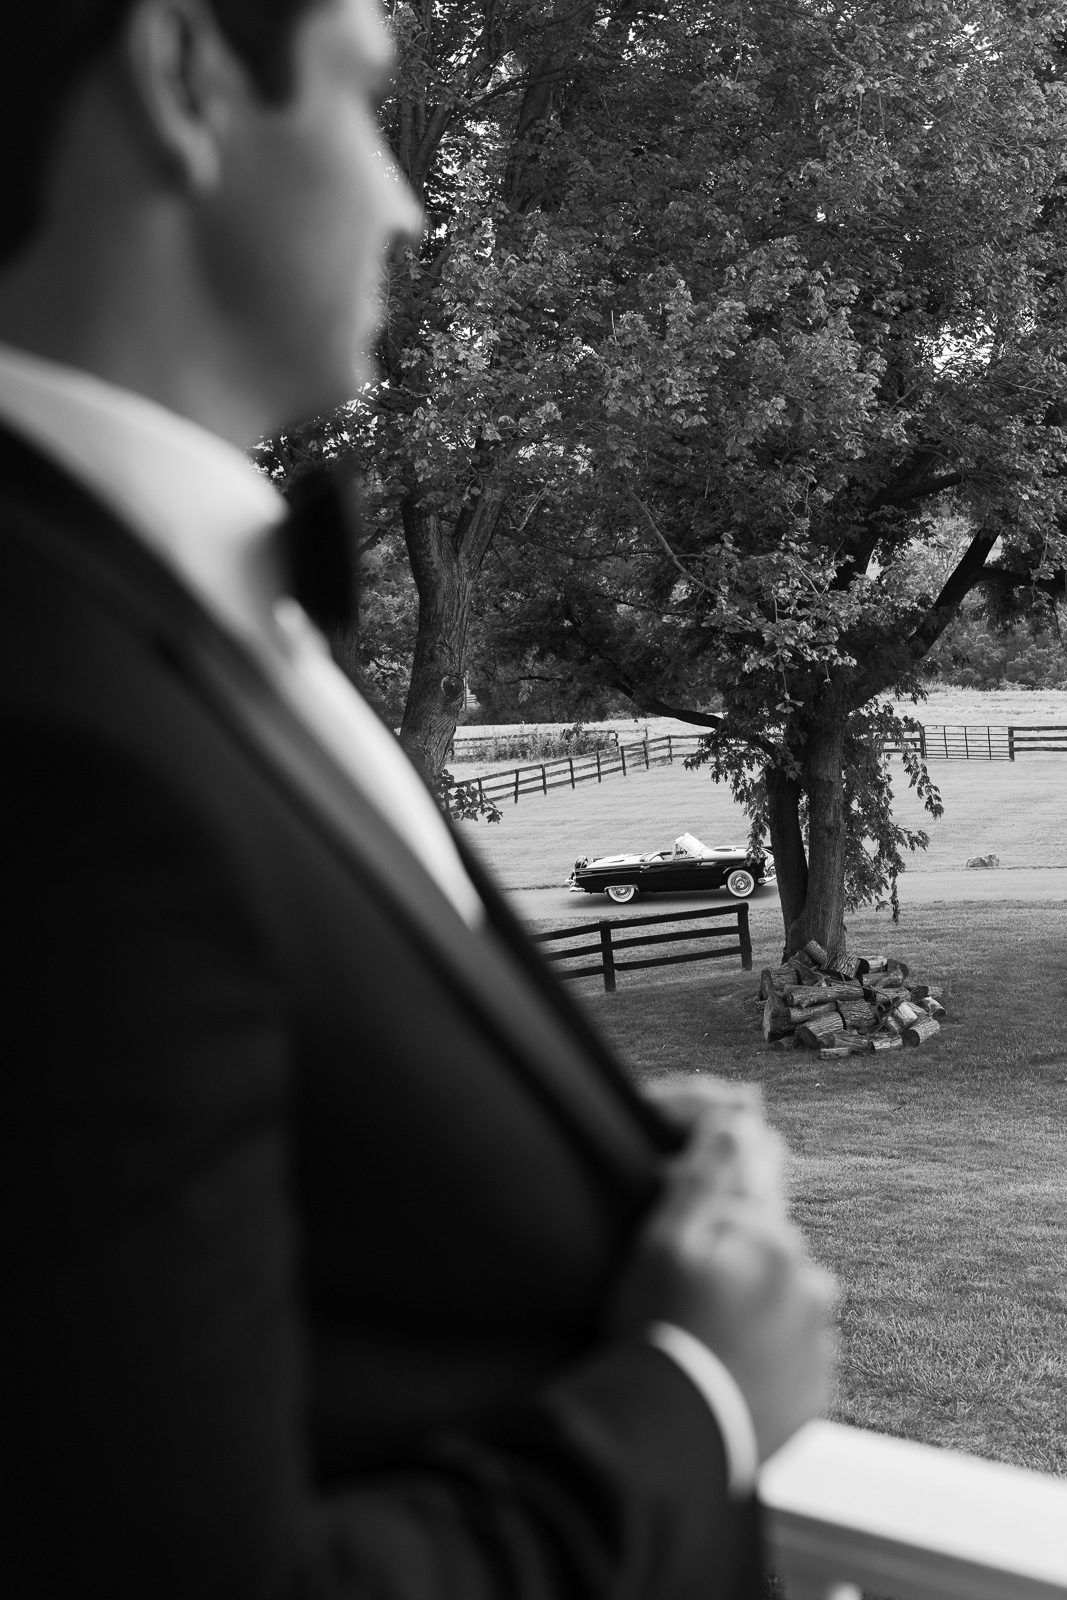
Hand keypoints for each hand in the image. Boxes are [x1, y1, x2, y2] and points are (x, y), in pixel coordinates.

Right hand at [614, 1078, 834, 1460]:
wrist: (673, 1438)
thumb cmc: (661, 1332)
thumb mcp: (664, 1242)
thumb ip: (704, 1177)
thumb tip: (738, 1122)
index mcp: (776, 1241)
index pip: (753, 1206)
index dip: (713, 1223)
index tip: (688, 1255)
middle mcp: (812, 1287)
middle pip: (768, 1257)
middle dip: (734, 1268)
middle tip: (685, 1304)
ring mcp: (817, 1344)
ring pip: (782, 1307)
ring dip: (752, 1314)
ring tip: (703, 1343)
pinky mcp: (816, 1393)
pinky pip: (790, 1358)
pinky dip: (764, 1359)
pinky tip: (723, 1371)